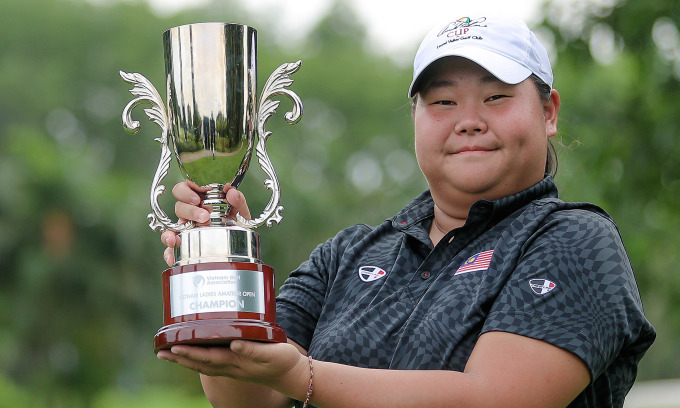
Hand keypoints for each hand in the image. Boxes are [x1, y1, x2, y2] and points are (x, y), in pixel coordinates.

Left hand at [157, 341, 307, 399]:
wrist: (291, 375)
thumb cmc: (283, 361)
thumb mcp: (273, 353)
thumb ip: (253, 350)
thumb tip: (233, 345)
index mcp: (237, 362)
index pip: (208, 358)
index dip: (190, 352)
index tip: (174, 347)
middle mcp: (231, 367)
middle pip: (199, 363)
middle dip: (179, 358)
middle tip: (160, 352)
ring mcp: (232, 368)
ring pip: (202, 365)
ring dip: (184, 360)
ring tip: (167, 354)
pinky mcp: (235, 365)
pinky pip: (210, 363)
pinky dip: (197, 359)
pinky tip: (191, 353)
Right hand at [160, 181, 251, 265]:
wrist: (241, 243)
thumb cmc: (237, 221)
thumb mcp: (240, 211)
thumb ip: (238, 200)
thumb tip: (231, 191)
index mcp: (202, 198)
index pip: (187, 187)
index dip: (188, 189)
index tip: (199, 195)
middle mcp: (191, 210)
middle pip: (179, 204)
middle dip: (189, 209)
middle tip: (204, 215)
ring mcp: (186, 226)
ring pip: (172, 224)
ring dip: (178, 227)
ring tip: (190, 231)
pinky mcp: (184, 242)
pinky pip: (171, 247)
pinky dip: (169, 251)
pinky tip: (172, 257)